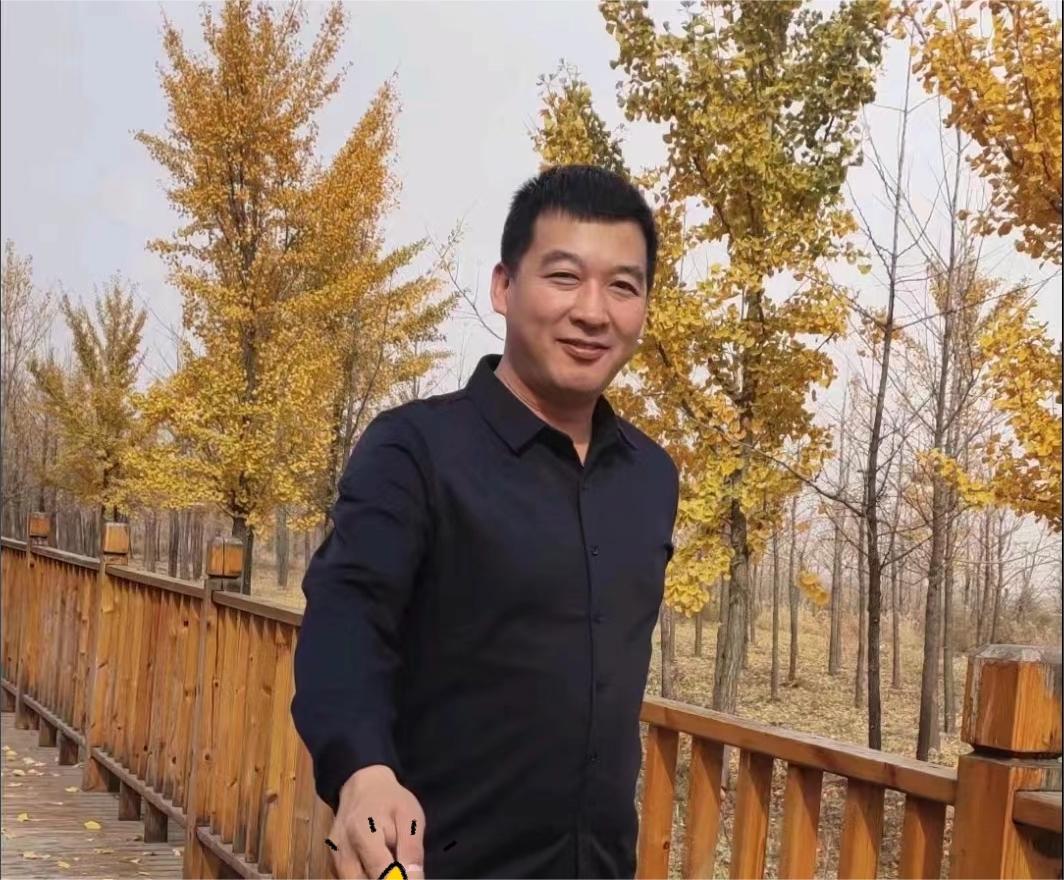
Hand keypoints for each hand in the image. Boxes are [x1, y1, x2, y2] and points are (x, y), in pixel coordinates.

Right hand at [328, 764, 425, 879]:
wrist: (362, 787)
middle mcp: (342, 851)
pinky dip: (366, 875)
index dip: (398, 879)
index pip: (381, 874)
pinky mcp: (332, 864)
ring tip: (388, 859)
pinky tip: (377, 863)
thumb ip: (411, 851)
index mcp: (362, 835)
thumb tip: (415, 879)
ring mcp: (334, 859)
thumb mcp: (410, 818)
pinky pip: (350, 879)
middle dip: (385, 878)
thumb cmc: (390, 801)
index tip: (410, 875)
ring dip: (375, 876)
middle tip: (400, 868)